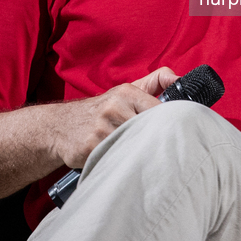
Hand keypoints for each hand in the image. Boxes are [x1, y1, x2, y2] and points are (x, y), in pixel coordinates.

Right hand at [51, 66, 176, 168]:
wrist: (60, 126)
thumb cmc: (102, 110)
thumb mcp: (127, 91)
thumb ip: (155, 82)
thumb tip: (179, 79)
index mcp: (127, 93)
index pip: (159, 110)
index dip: (167, 124)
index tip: (172, 133)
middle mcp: (114, 107)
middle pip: (148, 130)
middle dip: (153, 141)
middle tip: (159, 150)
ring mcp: (101, 128)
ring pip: (133, 147)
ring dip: (136, 154)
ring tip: (135, 155)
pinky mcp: (90, 147)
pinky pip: (115, 159)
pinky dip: (119, 162)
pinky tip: (118, 160)